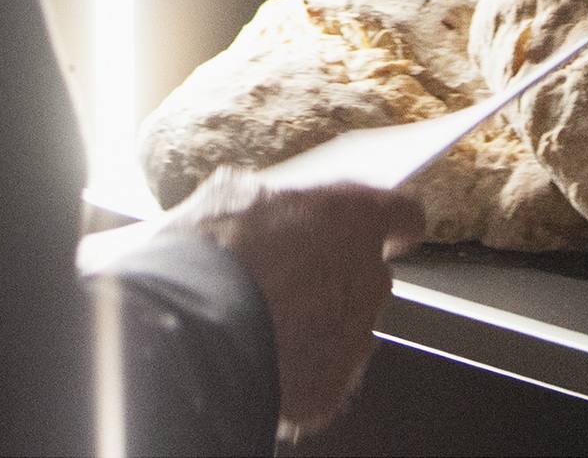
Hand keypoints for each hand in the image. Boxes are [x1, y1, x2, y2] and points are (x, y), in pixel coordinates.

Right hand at [167, 170, 426, 436]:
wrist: (184, 336)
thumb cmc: (205, 257)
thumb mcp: (231, 196)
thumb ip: (273, 201)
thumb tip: (269, 204)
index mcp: (352, 219)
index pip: (403, 214)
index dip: (391, 222)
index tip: (385, 226)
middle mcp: (367, 280)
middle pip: (368, 275)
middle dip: (335, 276)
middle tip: (285, 277)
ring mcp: (353, 341)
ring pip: (345, 329)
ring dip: (316, 324)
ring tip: (261, 321)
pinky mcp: (330, 390)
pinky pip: (321, 374)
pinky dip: (297, 368)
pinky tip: (257, 355)